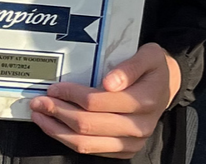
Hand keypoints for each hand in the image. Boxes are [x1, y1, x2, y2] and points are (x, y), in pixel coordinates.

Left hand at [29, 42, 180, 158]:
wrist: (167, 85)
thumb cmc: (154, 67)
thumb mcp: (148, 55)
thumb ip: (129, 67)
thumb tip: (108, 82)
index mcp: (143, 101)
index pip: (97, 102)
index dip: (71, 95)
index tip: (53, 88)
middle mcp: (138, 127)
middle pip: (88, 125)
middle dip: (58, 113)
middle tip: (38, 102)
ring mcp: (131, 143)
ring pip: (86, 144)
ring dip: (58, 131)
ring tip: (40, 116)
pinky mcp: (124, 150)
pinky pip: (92, 150)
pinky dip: (69, 140)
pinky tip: (55, 127)